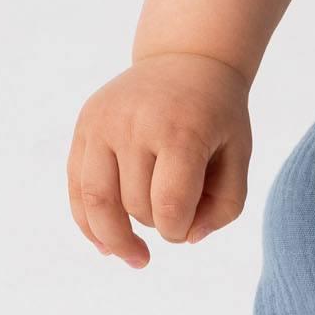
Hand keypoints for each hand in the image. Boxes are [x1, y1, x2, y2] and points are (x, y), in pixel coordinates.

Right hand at [67, 52, 252, 265]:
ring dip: (114, 238)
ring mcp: (104, 122)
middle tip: (173, 220)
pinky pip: (76, 186)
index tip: (187, 227)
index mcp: (182, 130)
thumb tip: (188, 238)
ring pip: (96, 202)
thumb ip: (226, 205)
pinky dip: (87, 221)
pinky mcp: (85, 125)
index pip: (169, 205)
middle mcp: (137, 123)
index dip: (177, 231)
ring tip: (134, 256)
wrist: (187, 59)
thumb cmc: (217, 115)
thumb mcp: (239, 154)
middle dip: (155, 225)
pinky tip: (106, 243)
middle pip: (135, 206)